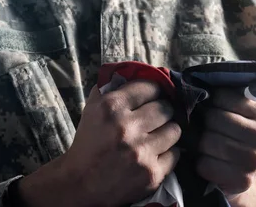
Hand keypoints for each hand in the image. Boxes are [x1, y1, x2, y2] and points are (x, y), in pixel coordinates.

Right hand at [16, 80, 181, 206]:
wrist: (80, 184)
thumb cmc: (88, 143)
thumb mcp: (92, 109)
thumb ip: (112, 88)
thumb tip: (135, 72)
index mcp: (111, 107)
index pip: (150, 87)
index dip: (154, 91)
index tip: (154, 96)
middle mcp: (127, 128)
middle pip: (166, 108)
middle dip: (162, 111)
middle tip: (157, 117)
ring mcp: (141, 152)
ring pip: (175, 130)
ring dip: (168, 131)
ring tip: (158, 135)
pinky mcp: (151, 173)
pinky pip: (175, 154)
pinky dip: (167, 153)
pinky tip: (156, 153)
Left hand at [197, 88, 255, 204]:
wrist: (242, 168)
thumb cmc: (233, 130)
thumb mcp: (234, 108)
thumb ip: (223, 93)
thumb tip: (195, 83)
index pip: (222, 97)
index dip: (210, 102)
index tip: (210, 107)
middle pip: (215, 119)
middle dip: (203, 123)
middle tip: (204, 127)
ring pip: (210, 142)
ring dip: (200, 143)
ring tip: (205, 143)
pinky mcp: (244, 180)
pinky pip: (207, 165)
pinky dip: (201, 162)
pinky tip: (208, 160)